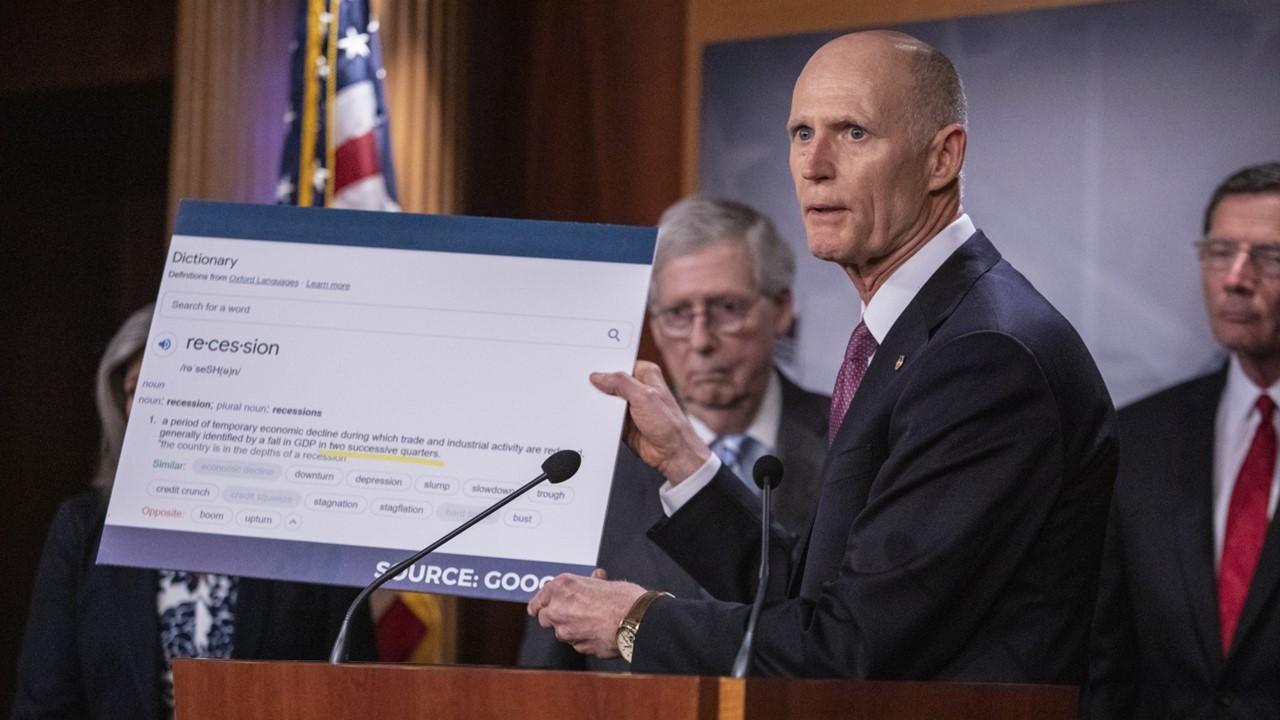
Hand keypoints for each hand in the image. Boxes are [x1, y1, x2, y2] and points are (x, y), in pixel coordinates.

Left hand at [527, 569, 645, 657]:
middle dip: (555, 618)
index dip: (541, 605)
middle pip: (545, 619)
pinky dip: (584, 640)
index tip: (541, 608)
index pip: (537, 601)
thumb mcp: (602, 581)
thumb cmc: (624, 598)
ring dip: (572, 629)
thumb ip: (590, 583)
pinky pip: (577, 644)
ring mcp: (566, 631)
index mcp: (561, 587)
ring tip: (592, 621)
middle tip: (572, 613)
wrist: (638, 620)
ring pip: (562, 634)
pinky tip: (598, 631)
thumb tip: (594, 579)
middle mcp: (558, 609)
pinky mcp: (578, 647)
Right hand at [590, 360, 710, 483]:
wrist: (672, 453)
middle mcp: (639, 389)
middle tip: (589, 390)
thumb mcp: (644, 397)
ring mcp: (630, 406)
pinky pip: (607, 418)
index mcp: (646, 375)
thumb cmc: (670, 424)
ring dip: (601, 406)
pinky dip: (601, 420)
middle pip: (611, 383)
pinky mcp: (624, 422)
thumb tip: (600, 377)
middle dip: (601, 388)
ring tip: (593, 406)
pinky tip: (596, 419)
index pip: (621, 365)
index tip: (591, 370)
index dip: (606, 367)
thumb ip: (621, 383)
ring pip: (607, 401)